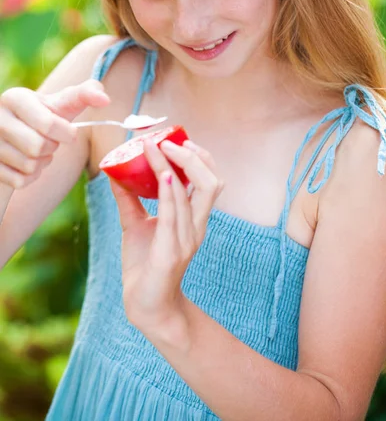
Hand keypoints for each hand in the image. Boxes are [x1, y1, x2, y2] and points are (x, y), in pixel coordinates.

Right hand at [0, 79, 109, 188]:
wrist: (15, 135)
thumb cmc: (45, 116)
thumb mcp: (62, 103)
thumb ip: (86, 94)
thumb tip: (105, 99)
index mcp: (16, 98)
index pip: (48, 124)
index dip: (66, 133)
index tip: (70, 132)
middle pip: (38, 147)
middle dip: (52, 148)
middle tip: (50, 141)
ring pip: (29, 165)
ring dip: (41, 162)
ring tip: (37, 151)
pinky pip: (19, 181)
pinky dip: (30, 177)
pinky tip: (27, 164)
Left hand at [110, 138, 223, 338]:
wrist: (147, 306)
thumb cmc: (145, 265)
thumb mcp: (136, 224)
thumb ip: (129, 198)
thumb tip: (114, 170)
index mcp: (193, 218)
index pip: (208, 180)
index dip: (197, 156)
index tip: (174, 138)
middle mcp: (196, 226)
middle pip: (212, 183)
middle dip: (195, 157)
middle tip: (169, 141)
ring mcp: (186, 239)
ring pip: (194, 195)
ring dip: (176, 167)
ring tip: (159, 149)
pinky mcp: (171, 252)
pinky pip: (174, 217)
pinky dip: (171, 193)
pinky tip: (164, 175)